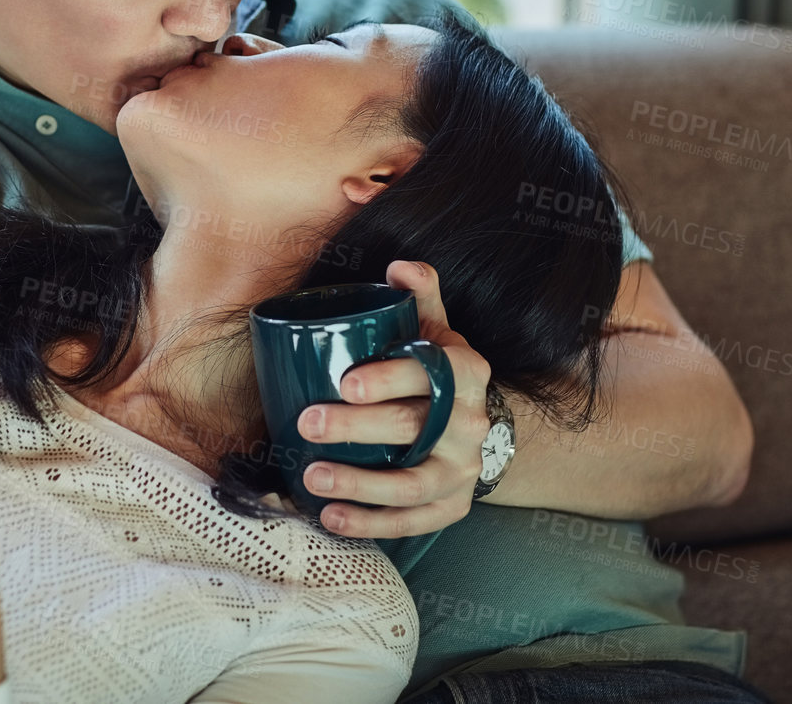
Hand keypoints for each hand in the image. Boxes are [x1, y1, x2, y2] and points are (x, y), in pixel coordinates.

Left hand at [295, 260, 491, 537]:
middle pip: (413, 428)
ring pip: (411, 483)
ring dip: (360, 483)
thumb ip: (420, 296)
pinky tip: (331, 517)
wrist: (482, 427)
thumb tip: (398, 266)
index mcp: (466, 372)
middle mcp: (470, 423)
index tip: (345, 381)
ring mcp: (463, 470)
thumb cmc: (440, 372)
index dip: (390, 379)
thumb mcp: (437, 330)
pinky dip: (370, 524)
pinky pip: (411, 521)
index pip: (431, 374)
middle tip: (308, 423)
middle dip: (357, 428)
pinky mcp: (451, 506)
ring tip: (312, 477)